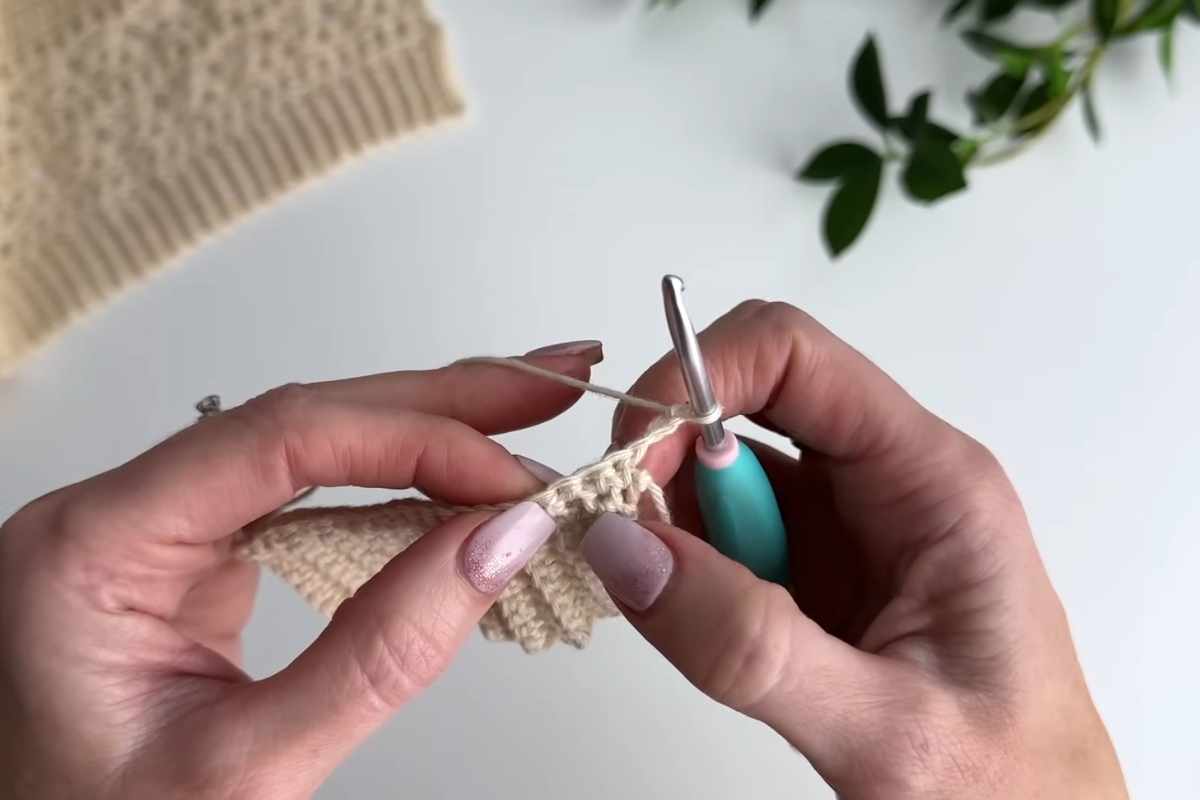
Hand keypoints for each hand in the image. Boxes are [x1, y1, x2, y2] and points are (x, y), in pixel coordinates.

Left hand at [0, 343, 601, 798]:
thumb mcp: (246, 770)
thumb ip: (377, 656)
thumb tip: (494, 546)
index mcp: (95, 545)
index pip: (280, 438)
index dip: (414, 441)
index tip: (510, 477)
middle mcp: (123, 513)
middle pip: (307, 420)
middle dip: (443, 402)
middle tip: (551, 383)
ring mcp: (163, 530)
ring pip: (316, 445)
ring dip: (430, 431)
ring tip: (529, 418)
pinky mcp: (200, 555)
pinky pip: (310, 496)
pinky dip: (400, 490)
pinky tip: (461, 484)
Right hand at [588, 302, 1125, 798]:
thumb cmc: (1011, 786)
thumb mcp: (885, 729)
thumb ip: (750, 647)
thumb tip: (625, 550)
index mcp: (932, 482)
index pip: (795, 357)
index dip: (698, 377)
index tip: (631, 454)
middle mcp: (887, 482)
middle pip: (748, 401)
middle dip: (667, 450)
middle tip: (624, 536)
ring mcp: (846, 527)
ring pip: (724, 468)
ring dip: (669, 514)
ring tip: (664, 599)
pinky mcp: (815, 571)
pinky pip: (723, 531)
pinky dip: (681, 560)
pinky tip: (688, 616)